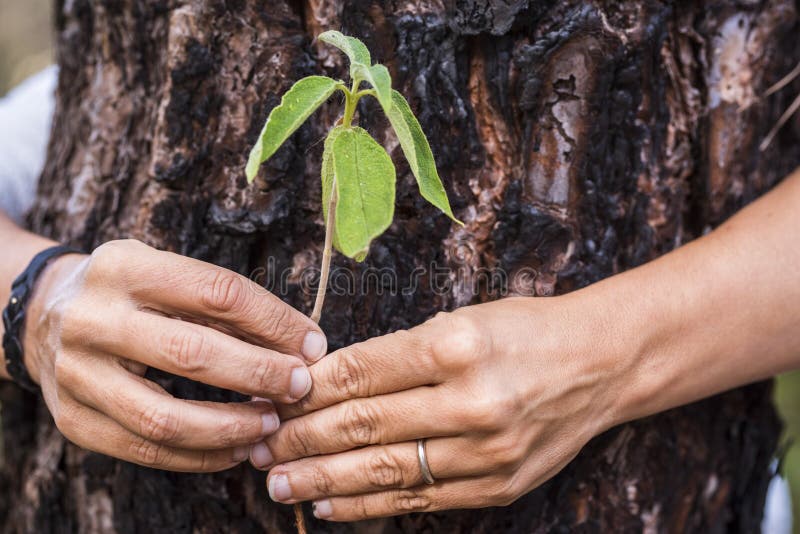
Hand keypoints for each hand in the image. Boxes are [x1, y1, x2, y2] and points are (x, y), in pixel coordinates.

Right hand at [23, 239, 326, 471]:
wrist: (46, 315)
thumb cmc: (132, 293)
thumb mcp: (169, 274)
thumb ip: (226, 305)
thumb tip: (303, 344)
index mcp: (126, 267)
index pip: (217, 292)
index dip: (274, 321)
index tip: (313, 344)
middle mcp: (93, 318)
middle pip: (192, 354)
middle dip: (260, 375)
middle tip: (300, 387)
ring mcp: (76, 373)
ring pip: (165, 417)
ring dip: (231, 427)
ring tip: (271, 424)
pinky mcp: (72, 420)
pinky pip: (145, 451)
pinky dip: (199, 457)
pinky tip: (235, 448)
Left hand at [251, 296, 624, 519]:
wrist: (602, 364)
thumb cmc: (526, 330)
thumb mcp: (463, 318)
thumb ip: (399, 353)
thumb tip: (328, 382)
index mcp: (459, 343)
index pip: (362, 370)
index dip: (309, 389)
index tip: (274, 397)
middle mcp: (473, 400)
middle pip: (365, 424)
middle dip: (302, 438)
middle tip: (260, 445)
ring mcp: (488, 450)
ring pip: (384, 470)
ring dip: (321, 479)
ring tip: (277, 483)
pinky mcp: (498, 486)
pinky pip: (419, 499)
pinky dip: (367, 504)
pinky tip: (328, 503)